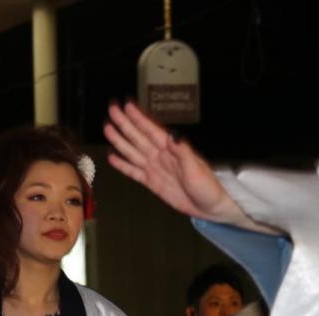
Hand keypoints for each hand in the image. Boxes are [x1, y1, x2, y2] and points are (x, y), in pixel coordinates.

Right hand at [104, 102, 281, 234]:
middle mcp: (160, 156)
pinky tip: (112, 157)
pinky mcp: (152, 182)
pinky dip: (122, 165)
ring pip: (132, 151)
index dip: (139, 118)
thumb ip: (183, 152)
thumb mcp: (197, 169)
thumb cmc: (208, 186)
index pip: (151, 130)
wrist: (210, 206)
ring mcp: (155, 169)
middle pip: (138, 137)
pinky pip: (133, 172)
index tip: (127, 105)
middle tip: (112, 109)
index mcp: (171, 150)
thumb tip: (174, 136)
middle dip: (125, 123)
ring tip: (108, 128)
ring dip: (120, 140)